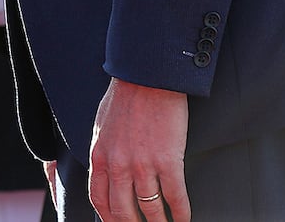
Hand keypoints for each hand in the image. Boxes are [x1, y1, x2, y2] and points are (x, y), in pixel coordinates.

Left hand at [88, 79, 188, 221]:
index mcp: (99, 156)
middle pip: (123, 211)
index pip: (99, 199)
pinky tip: (184, 220)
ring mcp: (142, 165)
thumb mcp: (102, 127)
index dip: (109, 219)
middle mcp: (118, 165)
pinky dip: (181, 214)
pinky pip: (175, 198)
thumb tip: (109, 174)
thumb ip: (105, 153)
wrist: (147, 77)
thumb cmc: (125, 97)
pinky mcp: (168, 161)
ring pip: (150, 210)